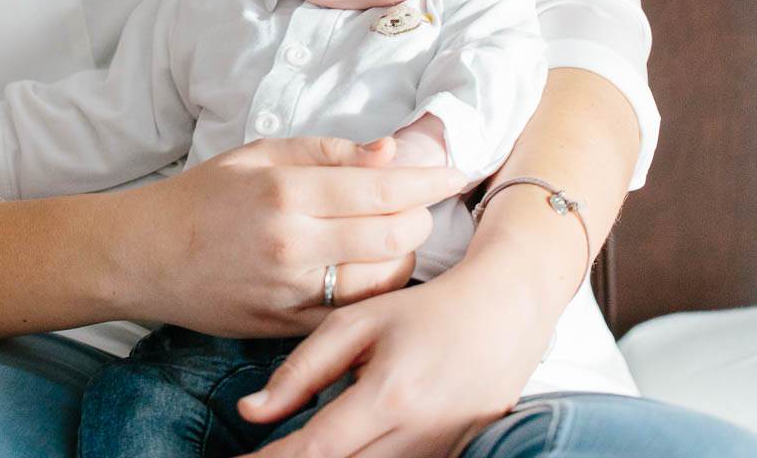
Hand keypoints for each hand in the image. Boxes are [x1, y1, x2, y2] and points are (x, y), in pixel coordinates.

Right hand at [109, 136, 464, 337]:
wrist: (145, 256)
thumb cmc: (202, 198)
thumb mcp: (258, 156)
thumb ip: (327, 152)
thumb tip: (390, 152)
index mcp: (285, 192)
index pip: (382, 189)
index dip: (429, 181)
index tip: (454, 173)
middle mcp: (292, 244)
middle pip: (394, 238)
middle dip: (420, 219)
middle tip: (417, 205)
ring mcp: (291, 291)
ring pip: (383, 281)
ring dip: (403, 258)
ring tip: (394, 238)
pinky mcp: (288, 326)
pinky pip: (354, 313)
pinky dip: (374, 292)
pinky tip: (370, 272)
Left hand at [238, 249, 553, 457]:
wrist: (505, 316)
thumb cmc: (424, 312)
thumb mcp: (357, 325)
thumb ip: (302, 369)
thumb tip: (250, 411)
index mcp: (390, 396)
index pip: (317, 449)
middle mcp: (418, 435)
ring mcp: (438, 453)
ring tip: (284, 451)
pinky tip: (332, 450)